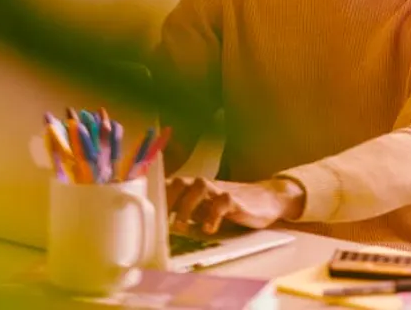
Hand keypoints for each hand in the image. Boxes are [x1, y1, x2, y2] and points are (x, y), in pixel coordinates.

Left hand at [166, 177, 304, 234]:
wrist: (267, 199)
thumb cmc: (230, 206)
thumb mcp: (205, 208)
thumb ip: (185, 211)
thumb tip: (158, 227)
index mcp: (193, 189)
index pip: (168, 186)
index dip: (154, 195)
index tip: (143, 212)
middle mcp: (204, 186)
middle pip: (180, 182)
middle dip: (167, 200)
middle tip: (161, 221)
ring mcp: (220, 191)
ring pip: (198, 186)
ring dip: (186, 206)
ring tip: (181, 225)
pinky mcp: (236, 200)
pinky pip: (222, 202)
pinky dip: (213, 215)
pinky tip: (209, 228)